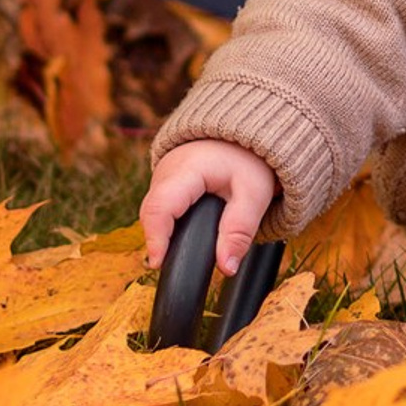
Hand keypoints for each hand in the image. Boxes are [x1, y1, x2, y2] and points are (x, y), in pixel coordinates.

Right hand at [141, 138, 278, 276]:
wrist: (240, 138)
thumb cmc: (247, 161)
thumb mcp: (253, 194)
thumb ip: (240, 231)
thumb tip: (227, 268)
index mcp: (187, 168)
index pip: (161, 206)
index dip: (156, 238)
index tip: (159, 263)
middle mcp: (166, 171)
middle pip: (152, 213)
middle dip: (159, 241)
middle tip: (174, 264)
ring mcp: (161, 176)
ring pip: (153, 212)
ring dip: (163, 233)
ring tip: (179, 252)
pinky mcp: (163, 184)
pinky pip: (158, 209)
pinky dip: (167, 225)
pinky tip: (181, 236)